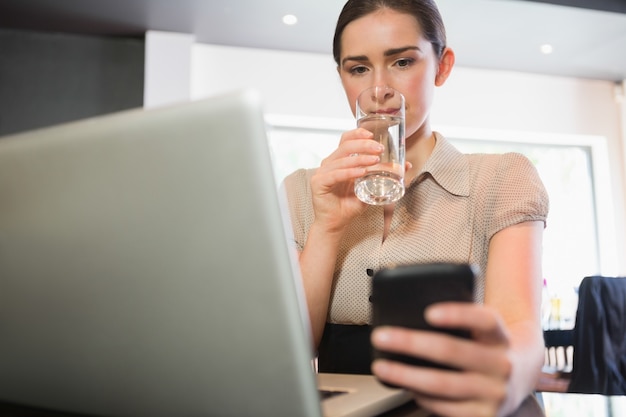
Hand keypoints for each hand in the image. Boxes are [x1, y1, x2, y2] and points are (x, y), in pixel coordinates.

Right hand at [309, 128, 381, 230]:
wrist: (336, 224)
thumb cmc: (350, 205)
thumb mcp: (370, 187)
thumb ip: (384, 176)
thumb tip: (406, 166)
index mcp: (339, 160)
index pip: (346, 140)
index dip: (358, 134)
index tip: (373, 134)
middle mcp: (329, 163)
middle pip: (345, 146)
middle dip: (364, 145)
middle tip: (379, 148)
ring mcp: (322, 172)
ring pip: (341, 160)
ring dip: (360, 159)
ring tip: (375, 160)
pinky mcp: (318, 183)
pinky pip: (335, 175)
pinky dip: (349, 173)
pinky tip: (361, 172)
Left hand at [371, 303, 512, 416]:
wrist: (521, 375)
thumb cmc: (487, 346)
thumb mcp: (483, 330)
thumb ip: (459, 321)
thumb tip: (411, 315)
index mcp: (500, 336)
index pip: (485, 320)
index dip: (458, 315)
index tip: (429, 313)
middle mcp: (501, 365)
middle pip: (452, 351)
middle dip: (411, 343)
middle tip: (381, 337)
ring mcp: (494, 393)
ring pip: (442, 384)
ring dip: (405, 375)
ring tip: (382, 366)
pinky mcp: (484, 416)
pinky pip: (444, 407)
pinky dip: (420, 395)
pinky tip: (407, 386)